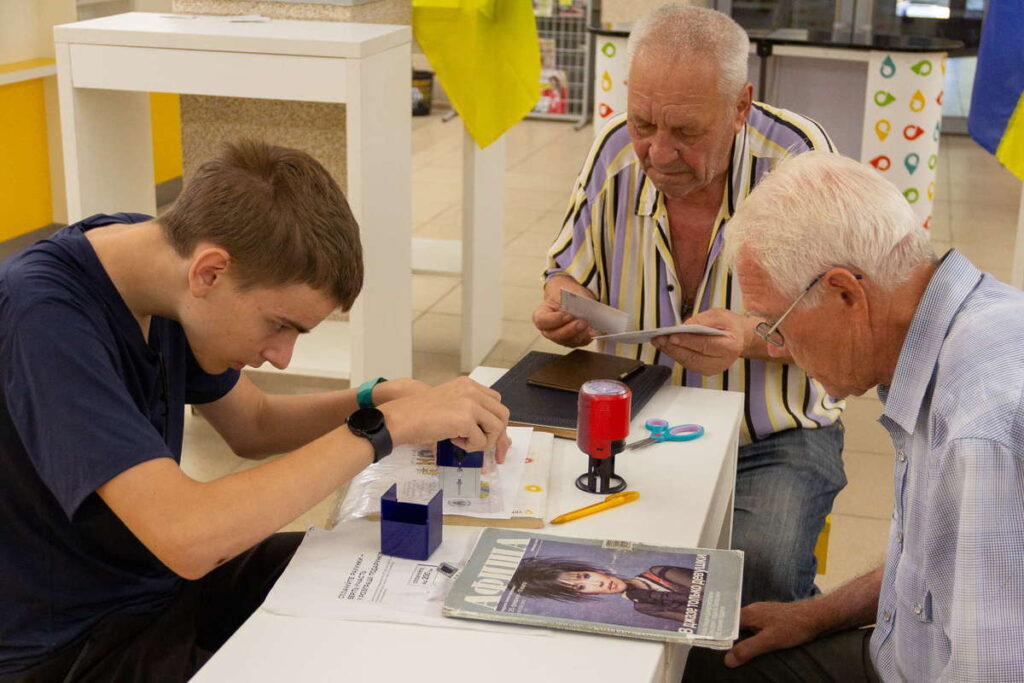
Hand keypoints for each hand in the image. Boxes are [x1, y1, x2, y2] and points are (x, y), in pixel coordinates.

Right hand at [378, 377, 510, 461]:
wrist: (401, 419)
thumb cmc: (419, 416)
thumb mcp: (449, 405)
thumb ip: (469, 412)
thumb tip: (494, 435)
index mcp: (468, 385)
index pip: (495, 403)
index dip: (495, 422)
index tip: (491, 438)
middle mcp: (472, 390)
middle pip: (502, 414)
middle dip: (497, 435)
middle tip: (484, 448)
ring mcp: (470, 403)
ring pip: (497, 428)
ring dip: (483, 441)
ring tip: (462, 441)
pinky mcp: (465, 418)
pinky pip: (481, 441)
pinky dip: (469, 447)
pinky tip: (452, 440)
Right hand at [532, 276, 600, 346]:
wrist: (572, 299)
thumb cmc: (567, 295)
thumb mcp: (568, 292)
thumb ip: (574, 300)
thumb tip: (584, 309)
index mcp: (541, 315)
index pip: (542, 321)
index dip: (554, 320)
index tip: (567, 314)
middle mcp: (548, 329)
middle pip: (555, 335)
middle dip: (570, 329)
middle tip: (581, 322)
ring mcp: (560, 338)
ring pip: (568, 341)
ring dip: (579, 334)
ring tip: (588, 325)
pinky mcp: (572, 341)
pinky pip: (579, 343)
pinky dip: (587, 337)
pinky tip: (593, 331)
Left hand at [650, 308, 751, 375]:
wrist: (739, 338)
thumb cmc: (729, 325)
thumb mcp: (719, 315)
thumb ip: (703, 320)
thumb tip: (684, 327)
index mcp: (730, 346)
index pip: (706, 345)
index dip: (688, 342)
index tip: (672, 336)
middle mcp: (723, 361)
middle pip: (694, 357)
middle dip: (674, 347)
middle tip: (659, 338)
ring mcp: (714, 368)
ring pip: (688, 362)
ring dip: (671, 352)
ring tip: (658, 341)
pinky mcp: (706, 370)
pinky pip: (687, 364)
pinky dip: (675, 355)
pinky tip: (666, 346)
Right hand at [724, 600, 823, 667]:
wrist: (814, 616)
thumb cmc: (792, 627)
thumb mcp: (769, 641)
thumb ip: (748, 649)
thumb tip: (727, 660)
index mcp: (748, 614)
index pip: (725, 624)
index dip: (717, 635)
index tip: (710, 647)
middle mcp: (751, 610)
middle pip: (732, 624)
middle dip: (725, 636)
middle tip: (717, 650)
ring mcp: (761, 611)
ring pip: (743, 624)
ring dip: (737, 635)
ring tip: (730, 648)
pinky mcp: (769, 616)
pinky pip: (752, 625)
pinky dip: (747, 634)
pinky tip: (750, 642)